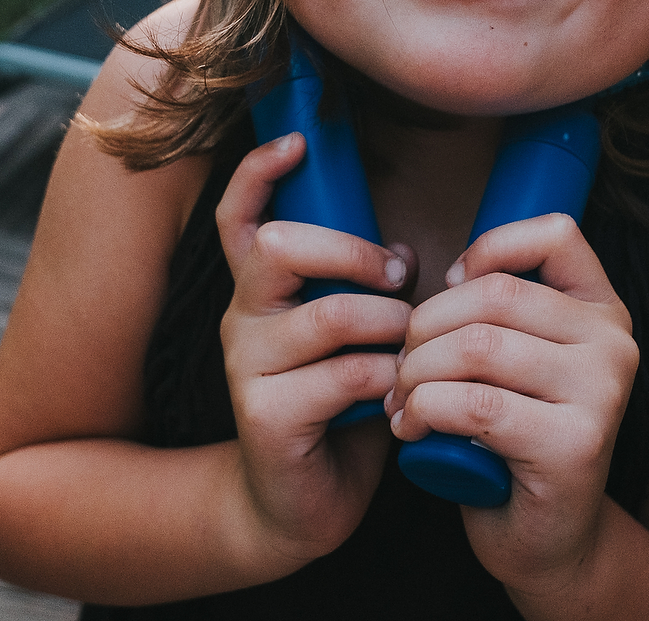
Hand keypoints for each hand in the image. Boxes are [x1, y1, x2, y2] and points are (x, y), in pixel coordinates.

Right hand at [216, 132, 415, 564]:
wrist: (300, 506)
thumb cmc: (336, 409)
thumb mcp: (348, 338)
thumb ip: (361, 292)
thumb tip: (404, 252)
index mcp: (259, 293)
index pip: (239, 218)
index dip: (258, 173)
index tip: (297, 142)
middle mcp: (241, 320)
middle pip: (279, 247)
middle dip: (351, 250)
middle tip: (398, 275)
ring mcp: (246, 367)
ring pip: (327, 314)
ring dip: (386, 324)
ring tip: (408, 345)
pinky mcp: (265, 415)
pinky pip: (342, 375)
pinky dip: (384, 378)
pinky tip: (396, 395)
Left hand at [384, 214, 638, 589]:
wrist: (547, 540)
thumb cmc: (513, 440)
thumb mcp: (513, 360)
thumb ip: (497, 309)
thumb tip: (439, 272)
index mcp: (602, 310)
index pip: (555, 232)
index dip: (490, 247)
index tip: (451, 287)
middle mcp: (614, 343)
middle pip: (494, 294)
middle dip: (424, 326)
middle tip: (397, 366)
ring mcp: (602, 393)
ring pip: (477, 346)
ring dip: (416, 373)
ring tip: (399, 400)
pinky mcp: (575, 444)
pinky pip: (475, 404)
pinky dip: (424, 411)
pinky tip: (411, 430)